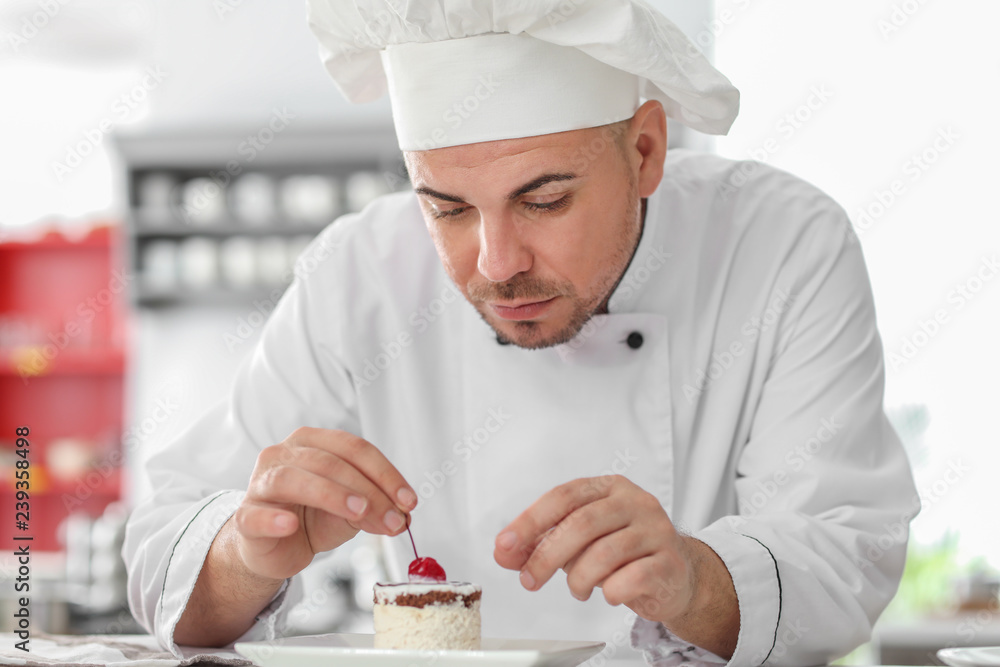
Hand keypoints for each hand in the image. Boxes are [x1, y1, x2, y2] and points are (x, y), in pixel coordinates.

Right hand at [233, 427, 417, 581]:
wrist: (275, 549)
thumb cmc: (312, 519)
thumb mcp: (350, 512)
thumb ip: (373, 509)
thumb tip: (402, 518)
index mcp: (313, 442)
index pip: (354, 448)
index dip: (386, 473)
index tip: (409, 501)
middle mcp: (283, 454)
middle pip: (330, 462)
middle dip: (368, 492)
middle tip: (393, 519)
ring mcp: (260, 482)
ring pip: (293, 479)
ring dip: (331, 494)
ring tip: (358, 513)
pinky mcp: (245, 516)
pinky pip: (255, 514)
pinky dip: (274, 518)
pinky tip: (290, 525)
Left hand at [493, 475, 736, 655]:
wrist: (677, 575)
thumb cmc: (623, 553)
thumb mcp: (579, 543)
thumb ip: (541, 544)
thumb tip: (504, 553)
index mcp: (609, 487)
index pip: (563, 496)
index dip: (531, 521)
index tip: (506, 545)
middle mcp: (635, 502)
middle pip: (582, 523)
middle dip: (547, 556)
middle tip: (531, 579)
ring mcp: (656, 530)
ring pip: (605, 552)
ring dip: (579, 578)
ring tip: (577, 589)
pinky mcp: (670, 563)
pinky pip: (633, 577)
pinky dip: (611, 591)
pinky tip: (609, 594)